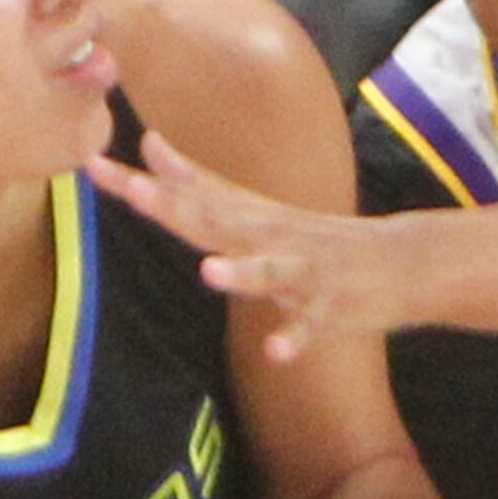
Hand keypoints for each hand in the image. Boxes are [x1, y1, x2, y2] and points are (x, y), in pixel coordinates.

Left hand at [85, 133, 411, 360]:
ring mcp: (305, 273)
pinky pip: (310, 327)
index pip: (188, 197)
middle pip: (220, 223)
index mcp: (250, 217)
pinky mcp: (333, 309)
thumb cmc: (319, 238)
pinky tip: (276, 352)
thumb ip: (201, 182)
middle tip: (136, 192)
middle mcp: (273, 237)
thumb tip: (150, 146)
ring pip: (270, 272)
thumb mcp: (256, 208)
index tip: (92, 165)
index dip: (141, 184)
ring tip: (210, 273)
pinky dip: (294, 338)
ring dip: (242, 273)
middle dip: (178, 210)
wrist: (405, 261)